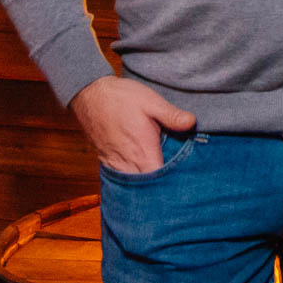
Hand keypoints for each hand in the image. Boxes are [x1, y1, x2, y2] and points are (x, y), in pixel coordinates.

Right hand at [70, 76, 195, 174]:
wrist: (90, 94)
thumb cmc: (122, 98)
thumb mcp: (152, 102)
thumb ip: (172, 115)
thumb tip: (192, 123)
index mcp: (143, 150)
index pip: (158, 180)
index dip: (171, 183)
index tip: (183, 180)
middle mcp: (128, 162)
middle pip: (145, 186)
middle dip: (159, 187)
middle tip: (175, 182)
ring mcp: (114, 163)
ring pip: (132, 184)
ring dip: (144, 184)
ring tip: (160, 179)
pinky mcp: (106, 160)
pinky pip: (120, 176)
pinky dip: (130, 178)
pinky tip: (141, 170)